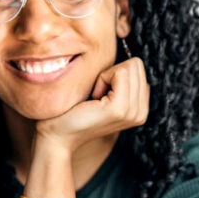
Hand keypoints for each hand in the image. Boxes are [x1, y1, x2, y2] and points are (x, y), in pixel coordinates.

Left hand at [35, 57, 149, 154]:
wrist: (57, 136)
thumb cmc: (73, 111)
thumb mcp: (103, 94)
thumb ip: (121, 82)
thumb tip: (129, 61)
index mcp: (140, 108)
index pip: (139, 68)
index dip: (115, 73)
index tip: (100, 92)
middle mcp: (141, 112)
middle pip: (136, 65)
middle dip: (112, 72)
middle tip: (96, 94)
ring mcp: (132, 112)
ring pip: (130, 66)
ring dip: (106, 76)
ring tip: (95, 97)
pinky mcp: (120, 108)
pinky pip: (119, 72)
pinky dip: (102, 78)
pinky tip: (93, 97)